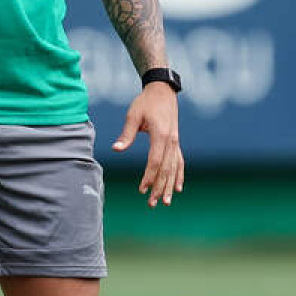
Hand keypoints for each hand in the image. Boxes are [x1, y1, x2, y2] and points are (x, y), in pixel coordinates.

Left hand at [113, 83, 183, 207]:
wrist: (162, 91)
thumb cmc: (145, 103)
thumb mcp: (133, 115)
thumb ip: (126, 134)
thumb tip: (116, 149)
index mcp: (161, 135)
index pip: (155, 161)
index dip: (149, 177)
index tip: (141, 190)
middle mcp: (172, 141)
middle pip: (166, 169)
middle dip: (159, 188)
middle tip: (152, 204)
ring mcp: (176, 142)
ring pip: (174, 168)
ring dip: (169, 186)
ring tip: (165, 202)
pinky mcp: (176, 142)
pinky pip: (180, 162)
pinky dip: (179, 175)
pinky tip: (177, 188)